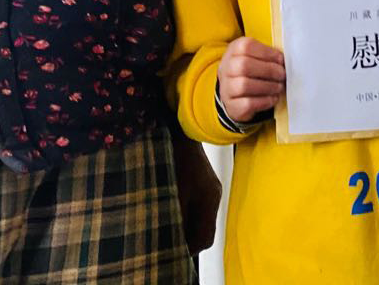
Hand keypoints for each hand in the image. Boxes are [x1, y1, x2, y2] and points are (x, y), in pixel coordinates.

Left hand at [169, 131, 221, 255]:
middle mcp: (212, 194)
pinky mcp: (200, 180)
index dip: (189, 249)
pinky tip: (169, 209)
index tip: (173, 251)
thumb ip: (177, 215)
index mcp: (209, 199)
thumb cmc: (175, 154)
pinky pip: (194, 205)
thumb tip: (174, 239)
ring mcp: (208, 186)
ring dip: (184, 224)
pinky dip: (183, 212)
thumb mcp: (173, 189)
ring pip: (198, 217)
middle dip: (187, 238)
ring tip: (166, 225)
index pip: (205, 237)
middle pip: (203, 229)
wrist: (177, 125)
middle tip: (167, 241)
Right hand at [217, 37, 284, 123]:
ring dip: (267, 86)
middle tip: (282, 75)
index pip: (247, 47)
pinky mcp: (231, 105)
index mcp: (234, 50)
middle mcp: (226, 68)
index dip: (267, 52)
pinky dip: (264, 101)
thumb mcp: (256, 57)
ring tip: (279, 87)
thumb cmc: (251, 71)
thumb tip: (283, 61)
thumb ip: (268, 56)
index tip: (281, 59)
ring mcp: (226, 88)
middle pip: (244, 65)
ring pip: (244, 85)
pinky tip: (273, 98)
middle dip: (268, 70)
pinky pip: (247, 104)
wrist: (234, 93)